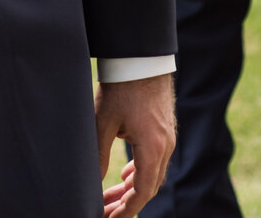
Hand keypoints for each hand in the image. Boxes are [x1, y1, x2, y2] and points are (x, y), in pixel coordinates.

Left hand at [94, 73, 174, 217]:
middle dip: (127, 203)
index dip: (126, 210)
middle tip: (105, 212)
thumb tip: (93, 183)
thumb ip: (98, 155)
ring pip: (153, 174)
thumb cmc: (122, 87)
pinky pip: (155, 160)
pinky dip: (140, 172)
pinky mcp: (165, 130)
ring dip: (133, 188)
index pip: (142, 192)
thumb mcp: (103, 122)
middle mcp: (165, 146)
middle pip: (149, 187)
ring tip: (111, 197)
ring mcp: (168, 138)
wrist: (142, 58)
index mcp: (152, 148)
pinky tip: (125, 176)